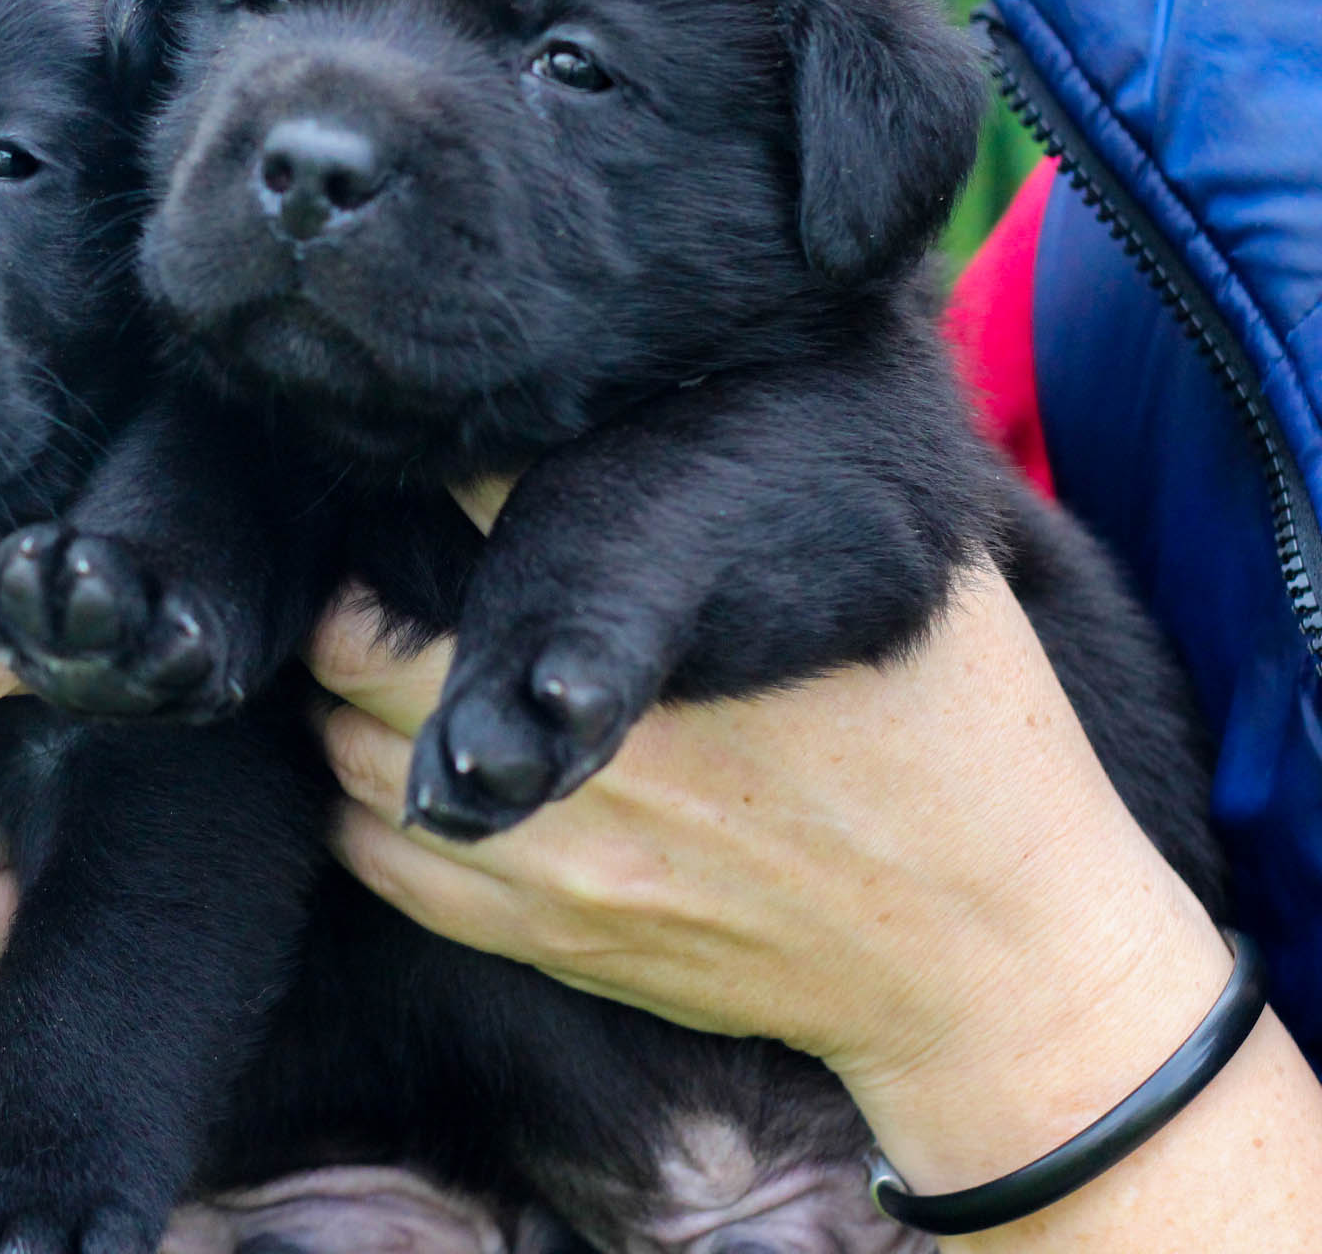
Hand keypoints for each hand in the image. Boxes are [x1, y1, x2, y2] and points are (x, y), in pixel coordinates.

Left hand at [309, 481, 1321, 1248]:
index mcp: (667, 641)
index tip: (422, 451)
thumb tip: (660, 381)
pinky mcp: (552, 938)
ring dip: (348, 700)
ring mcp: (559, 860)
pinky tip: (396, 762)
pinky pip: (380, 859)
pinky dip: (360, 803)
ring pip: (347, 754)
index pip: (487, 510)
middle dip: (358, 591)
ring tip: (387, 658)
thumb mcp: (883, 579)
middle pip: (366, 642)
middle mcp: (592, 752)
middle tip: (377, 563)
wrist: (997, 961)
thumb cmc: (956, 746)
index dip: (434, 469)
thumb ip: (749, 493)